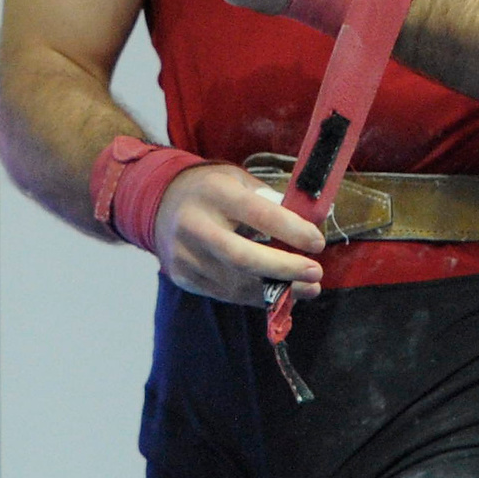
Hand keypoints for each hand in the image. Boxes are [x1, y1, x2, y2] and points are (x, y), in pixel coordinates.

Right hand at [153, 164, 326, 304]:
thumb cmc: (212, 190)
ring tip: (307, 288)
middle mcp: (195, 224)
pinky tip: (278, 292)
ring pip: (236, 283)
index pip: (257, 213)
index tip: (317, 242)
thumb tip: (308, 224)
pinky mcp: (182, 277)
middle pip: (242, 257)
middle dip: (284, 269)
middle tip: (315, 273)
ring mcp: (185, 255)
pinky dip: (256, 297)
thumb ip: (269, 200)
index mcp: (214, 193)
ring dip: (277, 290)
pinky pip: (226, 294)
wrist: (160, 203)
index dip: (291, 230)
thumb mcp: (238, 180)